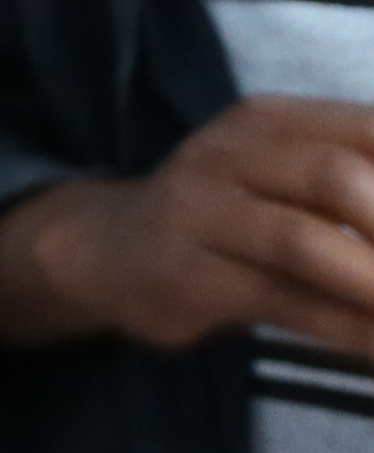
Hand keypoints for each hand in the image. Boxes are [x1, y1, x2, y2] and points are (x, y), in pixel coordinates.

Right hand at [0, 97, 373, 356]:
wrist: (106, 250)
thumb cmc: (229, 211)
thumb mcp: (288, 174)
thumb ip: (363, 179)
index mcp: (273, 119)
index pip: (372, 131)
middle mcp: (231, 154)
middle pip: (339, 178)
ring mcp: (201, 214)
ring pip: (307, 244)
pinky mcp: (188, 278)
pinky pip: (286, 305)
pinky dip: (354, 333)